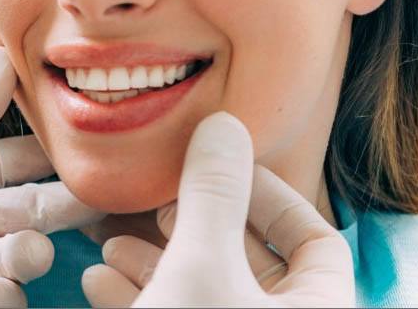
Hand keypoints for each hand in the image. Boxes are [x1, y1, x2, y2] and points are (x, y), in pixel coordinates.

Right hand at [82, 111, 354, 307]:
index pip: (316, 239)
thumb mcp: (203, 267)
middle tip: (161, 202)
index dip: (270, 195)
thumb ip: (215, 193)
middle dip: (193, 223)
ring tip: (114, 241)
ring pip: (203, 287)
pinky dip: (139, 292)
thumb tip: (224, 125)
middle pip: (247, 258)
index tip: (221, 170)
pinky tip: (101, 278)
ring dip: (154, 258)